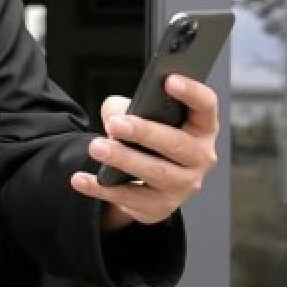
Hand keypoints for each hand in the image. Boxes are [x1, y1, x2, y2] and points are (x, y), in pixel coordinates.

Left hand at [70, 74, 220, 228]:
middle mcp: (200, 158)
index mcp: (202, 127)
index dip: (192, 92)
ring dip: (124, 159)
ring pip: (155, 172)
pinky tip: (80, 179)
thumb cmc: (149, 139)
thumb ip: (130, 107)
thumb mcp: (143, 117)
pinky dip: (100, 188)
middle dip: (145, 133)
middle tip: (116, 124)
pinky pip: (129, 197)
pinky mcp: (160, 207)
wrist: (149, 183)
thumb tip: (116, 114)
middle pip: (178, 144)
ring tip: (97, 147)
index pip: (206, 106)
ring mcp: (183, 186)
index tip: (169, 80)